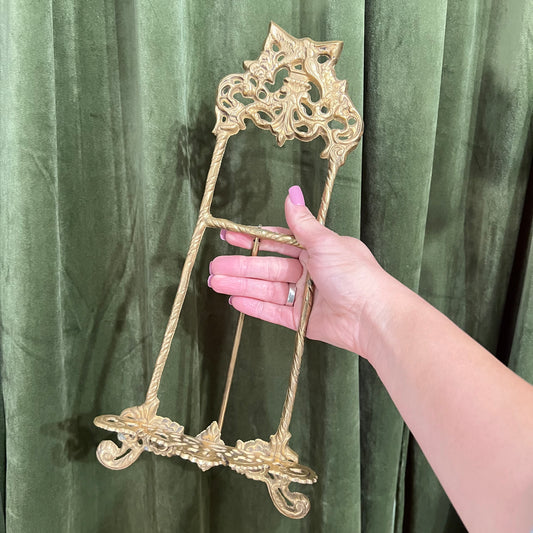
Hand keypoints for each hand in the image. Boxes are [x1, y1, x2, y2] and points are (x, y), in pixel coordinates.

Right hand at [208, 186, 388, 356]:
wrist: (372, 316)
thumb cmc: (355, 274)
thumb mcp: (326, 242)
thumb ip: (302, 223)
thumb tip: (292, 192)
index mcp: (315, 250)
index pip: (276, 243)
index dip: (252, 240)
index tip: (229, 237)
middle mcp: (308, 271)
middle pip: (267, 268)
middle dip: (240, 266)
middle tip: (214, 266)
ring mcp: (303, 296)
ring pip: (266, 289)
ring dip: (241, 285)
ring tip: (215, 282)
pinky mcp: (301, 320)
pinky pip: (273, 310)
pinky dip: (254, 305)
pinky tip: (234, 299)